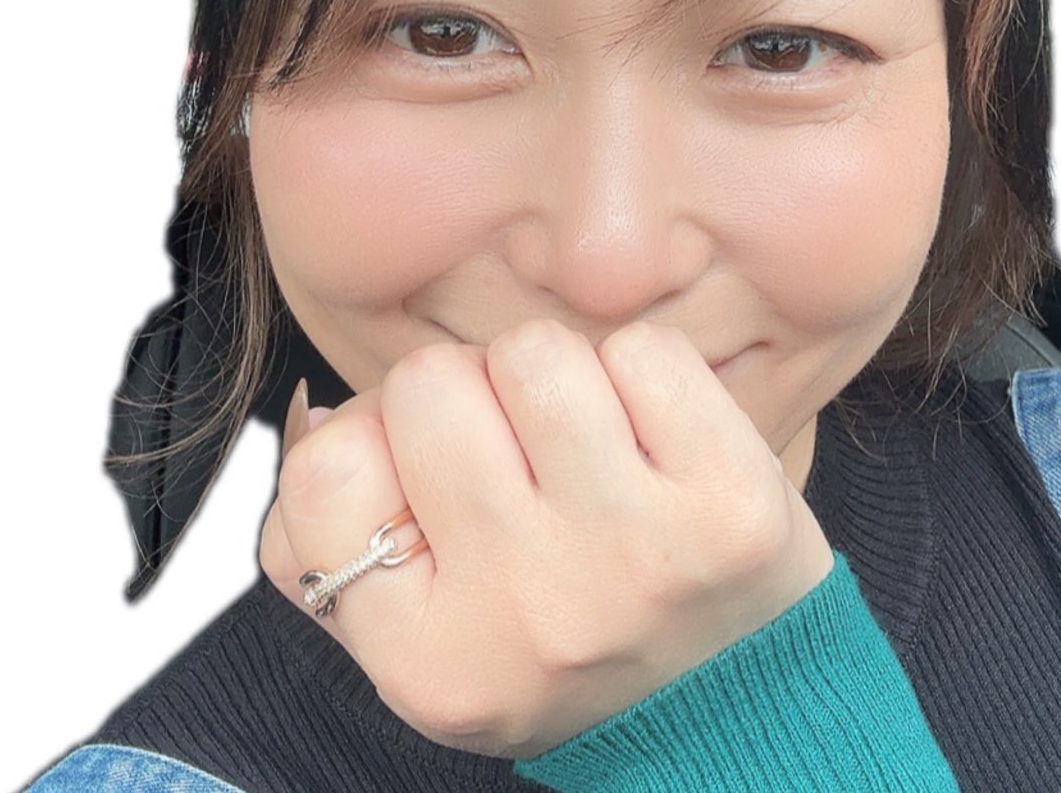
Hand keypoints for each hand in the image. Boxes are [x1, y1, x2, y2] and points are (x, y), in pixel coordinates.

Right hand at [259, 319, 833, 760]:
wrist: (735, 709)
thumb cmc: (560, 644)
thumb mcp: (428, 642)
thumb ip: (334, 546)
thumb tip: (326, 414)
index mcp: (431, 658)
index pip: (325, 466)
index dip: (369, 438)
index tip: (422, 473)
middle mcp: (529, 608)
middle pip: (428, 383)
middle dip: (464, 392)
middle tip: (512, 446)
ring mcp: (637, 551)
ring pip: (533, 352)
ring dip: (551, 375)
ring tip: (584, 441)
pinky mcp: (731, 499)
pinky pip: (643, 350)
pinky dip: (638, 372)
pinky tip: (653, 437)